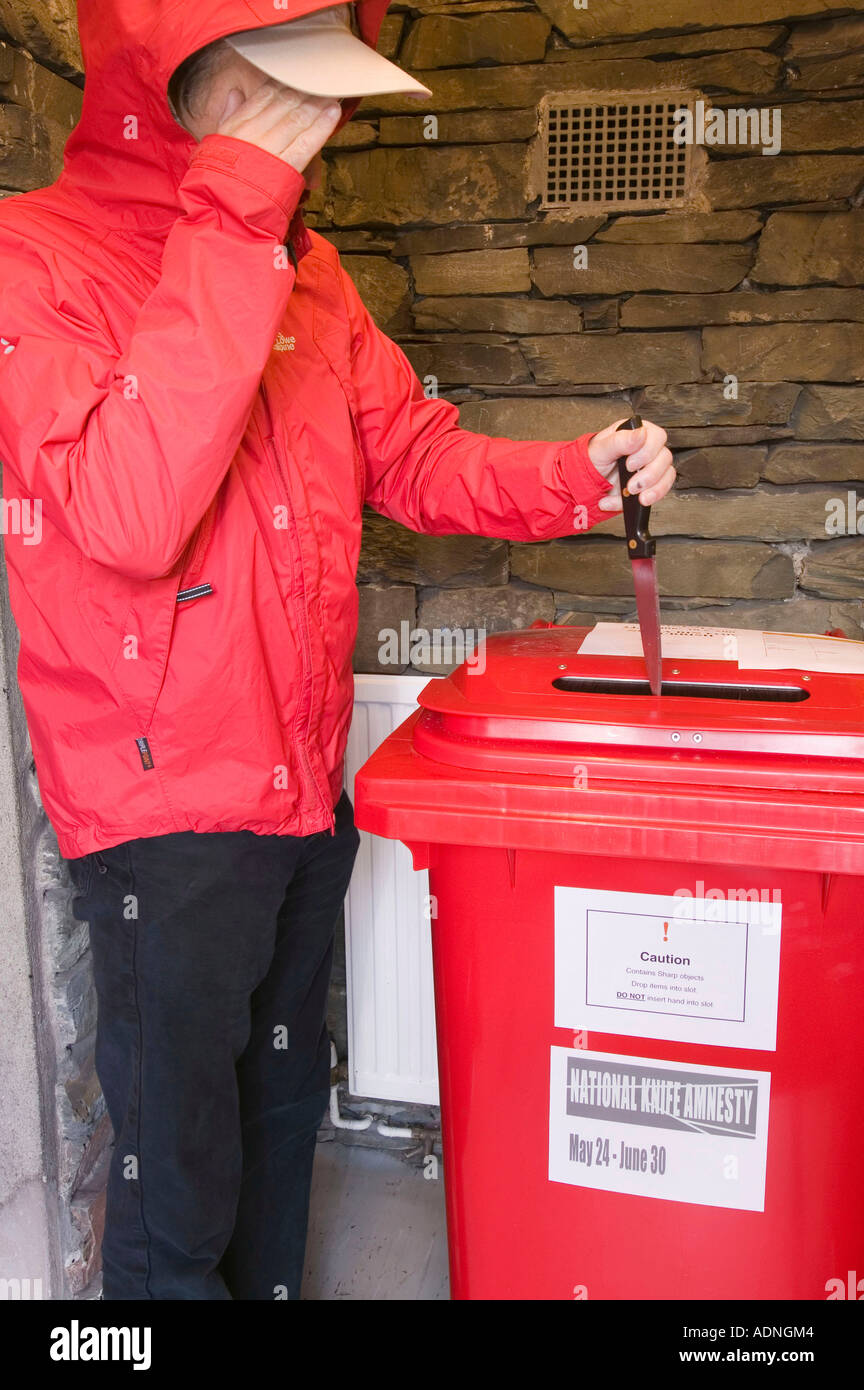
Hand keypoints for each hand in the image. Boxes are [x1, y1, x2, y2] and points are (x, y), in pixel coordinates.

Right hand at [217, 79, 342, 173]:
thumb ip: (229, 116)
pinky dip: (322, 126)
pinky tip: (333, 113)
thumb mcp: (216, 143)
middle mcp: (254, 133)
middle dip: (305, 90)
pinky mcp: (285, 168)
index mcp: (238, 124)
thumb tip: (235, 92)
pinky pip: (307, 142)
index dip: (284, 82)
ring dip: (317, 104)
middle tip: (322, 79)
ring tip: (331, 93)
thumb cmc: (218, 180)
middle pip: (285, 103)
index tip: (298, 74)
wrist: (223, 210)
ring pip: (298, 119)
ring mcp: (270, 150)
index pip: (265, 95)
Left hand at [588, 419, 675, 510]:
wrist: (586, 481)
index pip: (657, 437)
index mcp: (637, 433)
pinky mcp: (651, 484)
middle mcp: (648, 448)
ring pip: (667, 476)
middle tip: (630, 485)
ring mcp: (652, 467)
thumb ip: (620, 440)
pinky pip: (660, 491)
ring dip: (652, 490)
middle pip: (665, 458)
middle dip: (648, 476)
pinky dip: (644, 499)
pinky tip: (625, 501)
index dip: (647, 453)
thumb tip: (640, 433)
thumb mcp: (601, 449)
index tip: (629, 464)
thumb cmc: (593, 459)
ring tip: (630, 495)